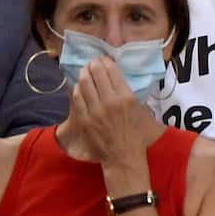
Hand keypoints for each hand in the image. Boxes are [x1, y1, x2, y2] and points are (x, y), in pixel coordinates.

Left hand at [70, 56, 151, 176]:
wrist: (123, 155)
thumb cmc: (134, 132)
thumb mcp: (137, 108)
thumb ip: (126, 92)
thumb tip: (114, 75)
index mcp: (126, 97)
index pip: (112, 71)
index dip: (105, 61)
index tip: (103, 59)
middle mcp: (110, 101)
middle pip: (96, 73)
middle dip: (93, 64)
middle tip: (92, 62)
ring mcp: (95, 111)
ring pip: (84, 83)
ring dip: (83, 74)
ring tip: (85, 72)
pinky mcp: (84, 119)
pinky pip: (77, 98)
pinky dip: (77, 90)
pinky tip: (79, 88)